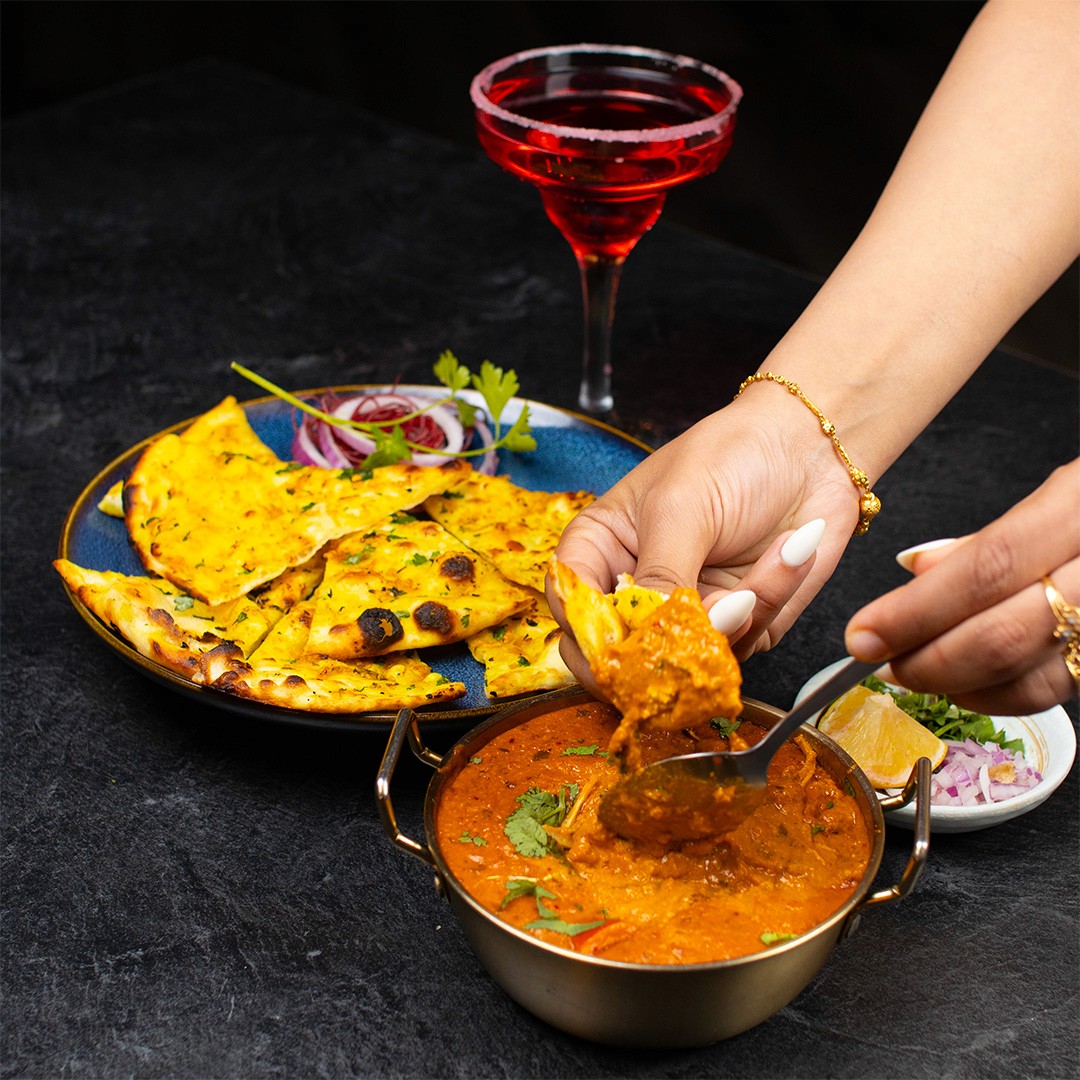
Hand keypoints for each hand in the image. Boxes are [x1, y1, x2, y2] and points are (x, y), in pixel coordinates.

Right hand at [548, 394, 862, 688]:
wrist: (810, 444)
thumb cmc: (731, 456)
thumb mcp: (682, 507)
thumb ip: (660, 576)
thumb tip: (646, 640)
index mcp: (601, 550)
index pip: (573, 609)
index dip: (589, 640)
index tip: (620, 653)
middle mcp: (639, 590)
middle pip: (623, 654)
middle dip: (667, 647)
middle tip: (705, 624)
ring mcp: (689, 612)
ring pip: (691, 657)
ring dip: (738, 614)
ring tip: (774, 553)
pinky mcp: (740, 624)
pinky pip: (746, 643)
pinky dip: (772, 600)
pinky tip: (791, 548)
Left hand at [845, 458, 1079, 712]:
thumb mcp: (1068, 492)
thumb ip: (993, 537)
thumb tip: (913, 568)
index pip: (986, 568)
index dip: (915, 612)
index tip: (862, 635)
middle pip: (1006, 631)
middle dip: (928, 658)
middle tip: (878, 664)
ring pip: (1038, 675)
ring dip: (961, 685)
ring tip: (915, 674)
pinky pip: (1067, 687)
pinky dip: (1006, 695)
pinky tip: (969, 686)